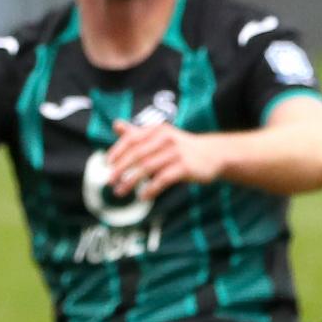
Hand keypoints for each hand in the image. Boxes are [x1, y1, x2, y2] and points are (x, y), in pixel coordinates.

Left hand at [103, 119, 220, 202]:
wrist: (214, 154)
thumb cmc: (181, 147)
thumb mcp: (160, 136)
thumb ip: (138, 133)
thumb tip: (116, 124)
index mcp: (158, 130)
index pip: (132, 139)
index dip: (117, 151)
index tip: (107, 164)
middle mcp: (166, 138)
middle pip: (137, 154)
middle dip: (120, 169)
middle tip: (109, 181)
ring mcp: (176, 153)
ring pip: (147, 168)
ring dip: (131, 182)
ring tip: (120, 192)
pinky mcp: (185, 167)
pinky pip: (163, 179)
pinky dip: (150, 189)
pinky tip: (143, 196)